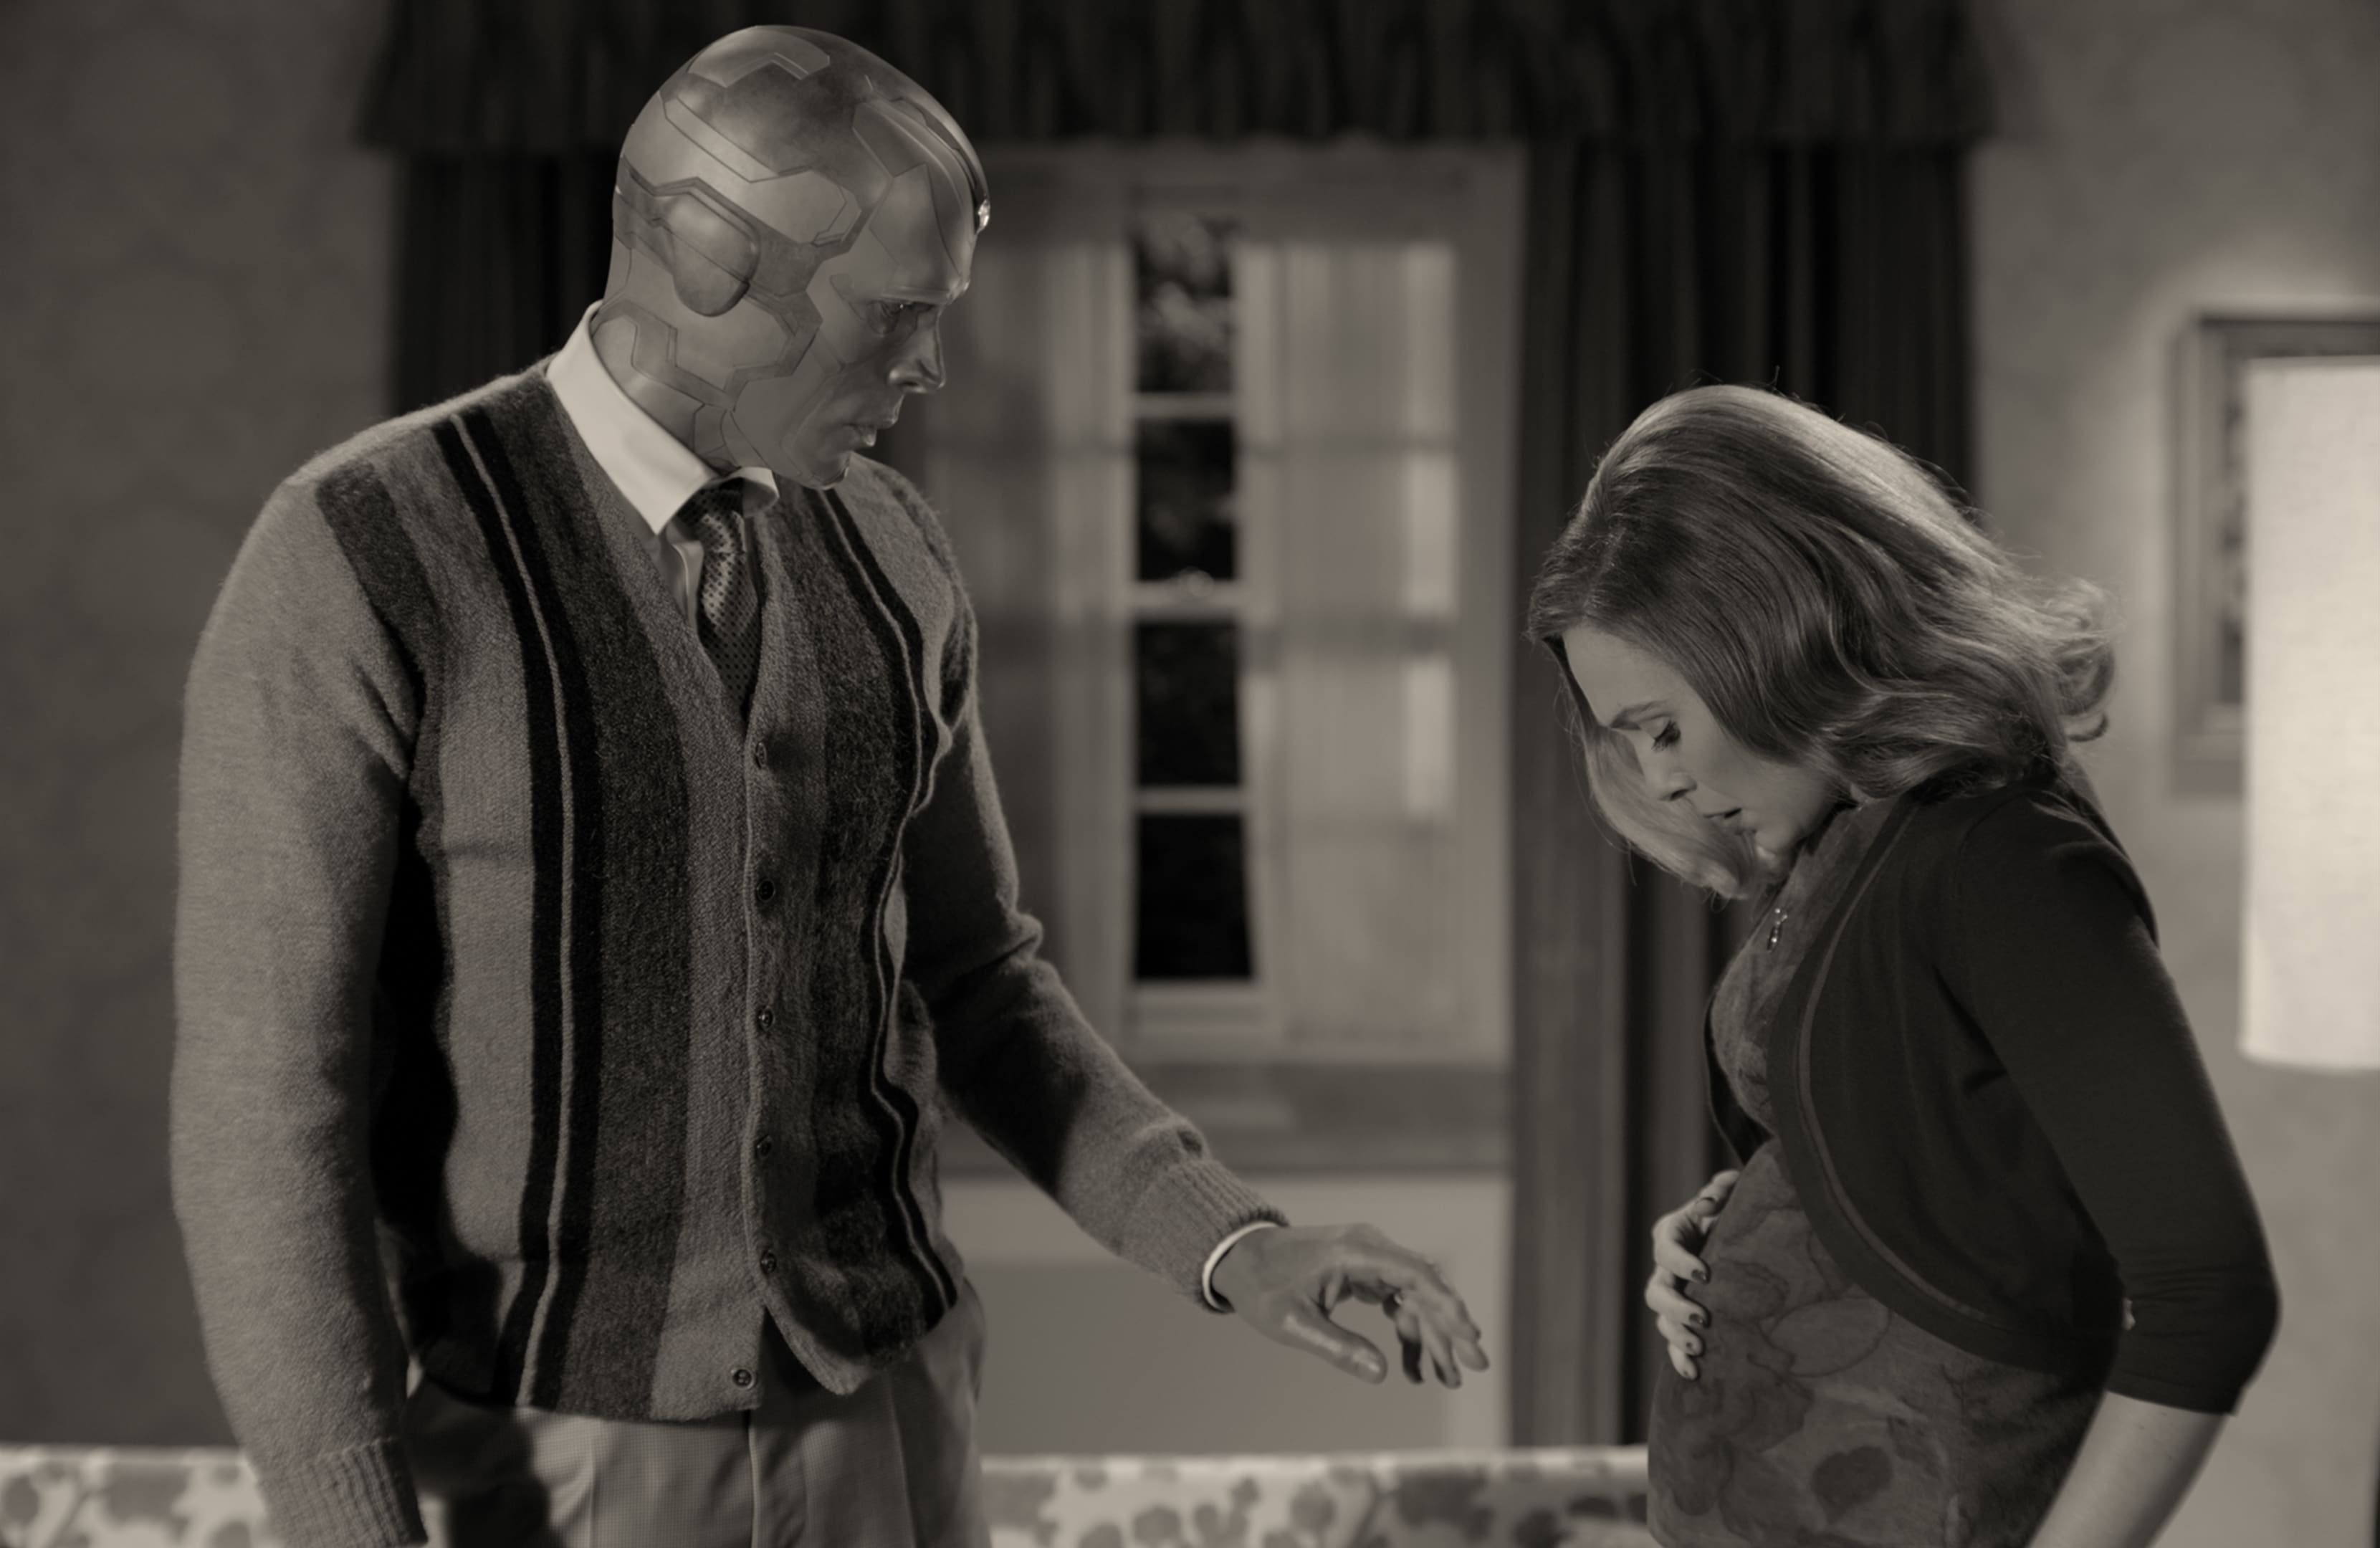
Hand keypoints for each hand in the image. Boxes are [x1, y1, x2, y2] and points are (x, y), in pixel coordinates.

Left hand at [1209, 1223, 1489, 1387]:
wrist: (1239, 1259)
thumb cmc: (1261, 1286)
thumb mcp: (1292, 1323)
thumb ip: (1337, 1348)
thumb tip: (1381, 1374)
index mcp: (1357, 1252)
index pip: (1417, 1274)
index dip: (1447, 1305)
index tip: (1469, 1335)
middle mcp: (1371, 1250)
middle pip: (1424, 1289)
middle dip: (1450, 1330)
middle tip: (1473, 1369)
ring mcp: (1370, 1260)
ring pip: (1416, 1300)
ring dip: (1432, 1338)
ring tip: (1447, 1380)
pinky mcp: (1365, 1274)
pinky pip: (1399, 1303)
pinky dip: (1409, 1334)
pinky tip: (1414, 1369)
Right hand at [1645, 1169, 1737, 1380]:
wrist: (1740, 1234)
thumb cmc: (1734, 1210)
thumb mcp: (1730, 1194)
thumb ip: (1722, 1189)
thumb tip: (1712, 1197)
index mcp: (1672, 1233)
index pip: (1665, 1247)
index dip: (1680, 1261)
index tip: (1705, 1274)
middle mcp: (1666, 1266)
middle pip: (1656, 1290)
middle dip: (1675, 1307)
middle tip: (1702, 1319)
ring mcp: (1673, 1295)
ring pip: (1660, 1319)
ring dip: (1675, 1336)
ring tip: (1699, 1348)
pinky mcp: (1683, 1318)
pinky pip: (1673, 1342)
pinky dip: (1678, 1358)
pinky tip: (1693, 1373)